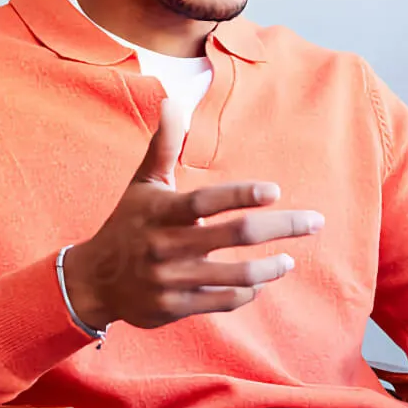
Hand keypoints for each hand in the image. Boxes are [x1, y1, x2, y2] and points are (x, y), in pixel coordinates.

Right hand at [64, 99, 322, 330]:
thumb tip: (172, 100)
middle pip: (234, 236)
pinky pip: (223, 301)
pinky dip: (248, 291)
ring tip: (290, 259)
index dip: (241, 195)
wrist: (93, 281)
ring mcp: (172, 279)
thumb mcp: (143, 184)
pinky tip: (262, 280)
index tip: (275, 191)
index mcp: (161, 212)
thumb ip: (163, 145)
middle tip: (315, 221)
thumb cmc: (129, 223)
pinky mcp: (176, 306)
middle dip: (282, 227)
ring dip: (270, 267)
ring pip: (235, 275)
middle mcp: (166, 245)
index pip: (206, 201)